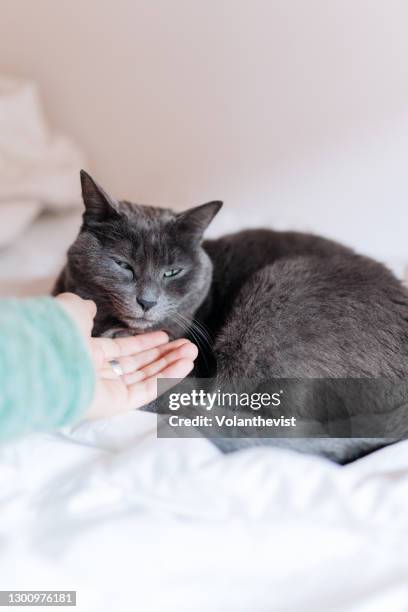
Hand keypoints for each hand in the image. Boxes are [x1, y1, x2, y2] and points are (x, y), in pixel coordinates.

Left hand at [55, 293, 197, 419]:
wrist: (46, 358)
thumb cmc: (57, 333)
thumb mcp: (71, 310)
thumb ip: (84, 309)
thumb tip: (91, 306)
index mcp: (88, 352)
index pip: (123, 349)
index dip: (145, 342)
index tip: (165, 336)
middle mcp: (99, 373)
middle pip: (139, 365)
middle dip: (164, 354)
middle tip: (187, 346)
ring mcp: (108, 390)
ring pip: (146, 377)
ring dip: (171, 364)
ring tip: (192, 352)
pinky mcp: (117, 403)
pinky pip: (147, 390)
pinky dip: (167, 377)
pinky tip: (185, 364)